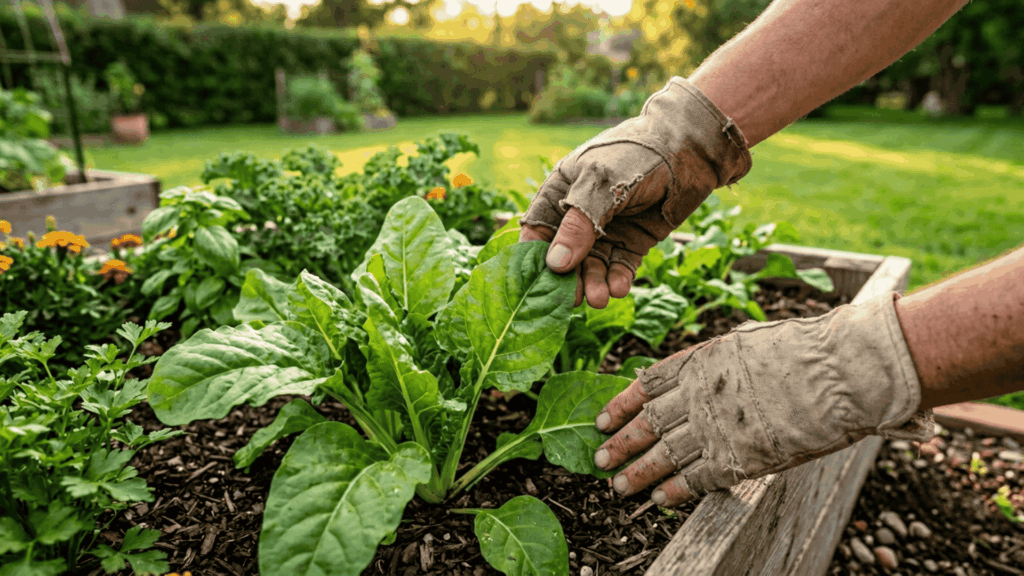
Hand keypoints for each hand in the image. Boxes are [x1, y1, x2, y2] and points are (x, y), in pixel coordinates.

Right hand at [518, 77, 751, 307]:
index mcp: (561, 192)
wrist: (689, 149)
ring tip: (600, 298)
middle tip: (574, 299)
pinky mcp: (633, 241)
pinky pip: (620, 266)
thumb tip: (555, 264)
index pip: (537, 230)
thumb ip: (578, 224)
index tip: (538, 281)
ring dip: (594, 283)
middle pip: (565, 256)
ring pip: (593, 266)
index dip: (536, 256)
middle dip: (568, 278)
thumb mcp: (600, 184)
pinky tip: (619, 288)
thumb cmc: (636, 153)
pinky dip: (618, 279)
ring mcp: (607, 230)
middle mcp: (580, 215)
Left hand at [591, 293, 935, 506]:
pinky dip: (673, 490)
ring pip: (662, 454)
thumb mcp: (745, 343)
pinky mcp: (735, 458)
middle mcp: (696, 395)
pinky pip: (694, 478)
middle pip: (647, 423)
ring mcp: (713, 428)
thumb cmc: (800, 352)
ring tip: (618, 486)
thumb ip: (714, 365)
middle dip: (620, 443)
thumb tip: (697, 377)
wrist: (835, 374)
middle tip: (600, 459)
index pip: (646, 385)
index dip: (621, 404)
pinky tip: (658, 499)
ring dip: (637, 472)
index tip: (602, 419)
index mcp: (698, 362)